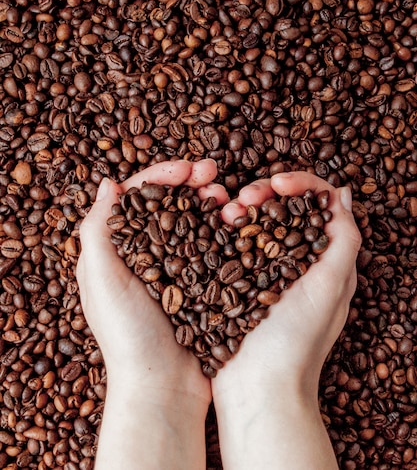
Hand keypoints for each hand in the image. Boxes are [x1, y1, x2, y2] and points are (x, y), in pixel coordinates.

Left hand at [77, 159, 228, 405]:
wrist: (163, 386)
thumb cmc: (126, 334)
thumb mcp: (100, 278)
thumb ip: (98, 229)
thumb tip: (107, 182)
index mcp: (118, 247)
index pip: (139, 196)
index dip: (163, 174)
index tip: (189, 167)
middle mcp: (145, 253)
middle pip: (169, 202)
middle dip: (191, 181)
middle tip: (214, 171)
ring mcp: (174, 266)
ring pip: (193, 220)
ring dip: (209, 200)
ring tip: (227, 195)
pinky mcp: (199, 282)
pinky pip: (211, 245)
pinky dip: (222, 228)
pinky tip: (236, 219)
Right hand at [211, 171, 361, 469]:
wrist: (257, 387)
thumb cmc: (298, 341)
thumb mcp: (332, 286)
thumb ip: (343, 238)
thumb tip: (342, 193)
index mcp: (323, 257)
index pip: (317, 203)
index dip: (299, 183)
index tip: (277, 183)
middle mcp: (295, 258)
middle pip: (283, 206)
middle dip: (264, 191)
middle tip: (246, 197)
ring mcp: (263, 267)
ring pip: (255, 219)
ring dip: (242, 205)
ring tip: (226, 210)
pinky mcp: (236, 277)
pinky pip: (233, 240)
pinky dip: (226, 226)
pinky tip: (217, 221)